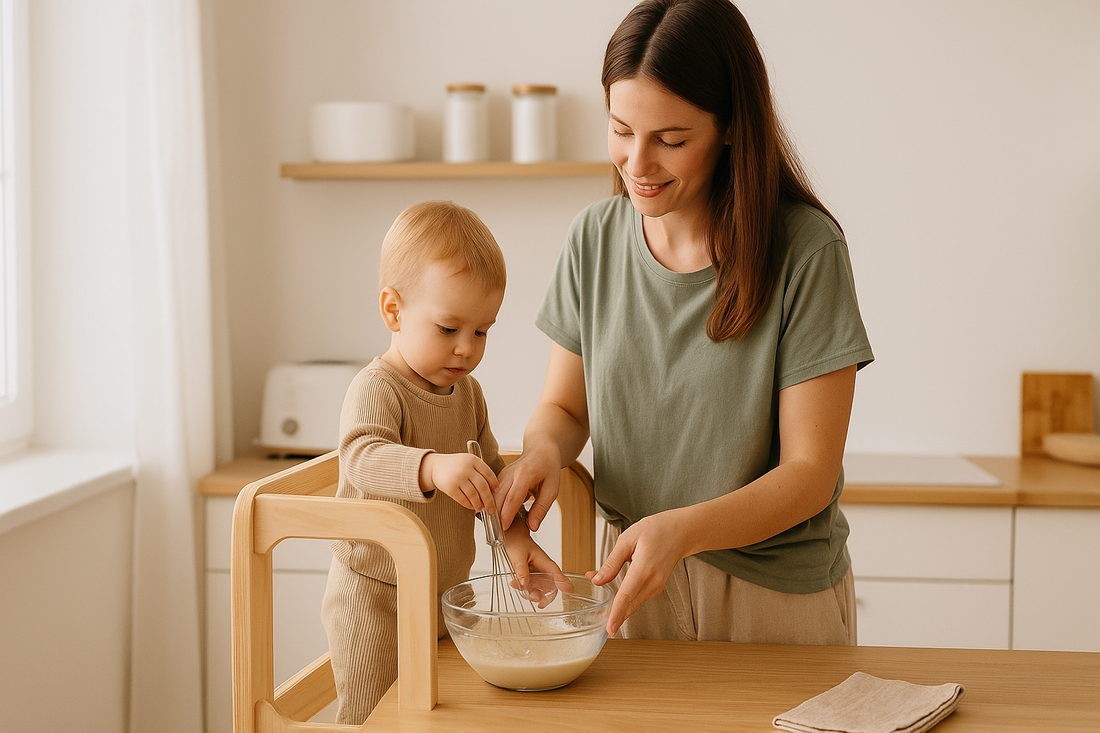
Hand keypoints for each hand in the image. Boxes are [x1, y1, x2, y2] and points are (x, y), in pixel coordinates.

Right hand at [419, 453, 498, 513]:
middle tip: (492, 509)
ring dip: (478, 504)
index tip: (497, 492)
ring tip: (480, 508)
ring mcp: (457, 478)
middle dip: (489, 500)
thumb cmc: (456, 466)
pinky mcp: (450, 487)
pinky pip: (462, 499)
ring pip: (473, 495)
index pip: (488, 473)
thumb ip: (480, 471)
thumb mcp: (468, 462)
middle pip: (482, 486)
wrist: (435, 466)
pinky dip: (468, 505)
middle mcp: (466, 468)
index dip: (494, 484)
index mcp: (473, 460)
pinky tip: (471, 507)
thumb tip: (493, 491)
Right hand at [495, 448, 559, 530]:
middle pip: (498, 498)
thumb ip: (541, 508)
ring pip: (493, 496)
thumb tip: (532, 526)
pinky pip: (494, 493)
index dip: (507, 515)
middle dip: (496, 516)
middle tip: (497, 535)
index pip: (512, 498)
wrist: (540, 451)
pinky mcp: (499, 477)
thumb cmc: (548, 468)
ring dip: (493, 512)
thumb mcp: (552, 489)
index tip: (505, 529)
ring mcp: (503, 474)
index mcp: (524, 475)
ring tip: (495, 529)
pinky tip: (497, 518)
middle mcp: (510, 473)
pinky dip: (494, 505)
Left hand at [501, 521, 572, 605]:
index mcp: (544, 562)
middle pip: (550, 587)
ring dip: (532, 594)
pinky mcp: (529, 576)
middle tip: (539, 602)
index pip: (557, 574)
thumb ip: (521, 571)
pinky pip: (530, 587)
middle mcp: (543, 569)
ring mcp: (536, 573)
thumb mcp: (518, 556)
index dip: (564, 583)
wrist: (511, 537)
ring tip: (522, 591)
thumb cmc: (518, 542)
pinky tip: (515, 584)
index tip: (568, 591)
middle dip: (544, 596)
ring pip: (539, 589)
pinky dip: (523, 589)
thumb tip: (524, 584)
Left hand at [586, 513, 688, 636]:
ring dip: (619, 609)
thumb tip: (597, 579)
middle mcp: (652, 582)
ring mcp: (656, 586)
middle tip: (601, 627)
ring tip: (603, 611)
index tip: (609, 630)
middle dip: (615, 618)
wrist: (682, 532)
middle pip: (630, 606)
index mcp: (644, 569)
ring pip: (634, 604)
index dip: (616, 614)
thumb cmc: (657, 530)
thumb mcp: (628, 539)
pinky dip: (627, 601)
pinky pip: (638, 598)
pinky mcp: (656, 587)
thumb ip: (612, 562)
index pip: (626, 596)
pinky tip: (616, 601)